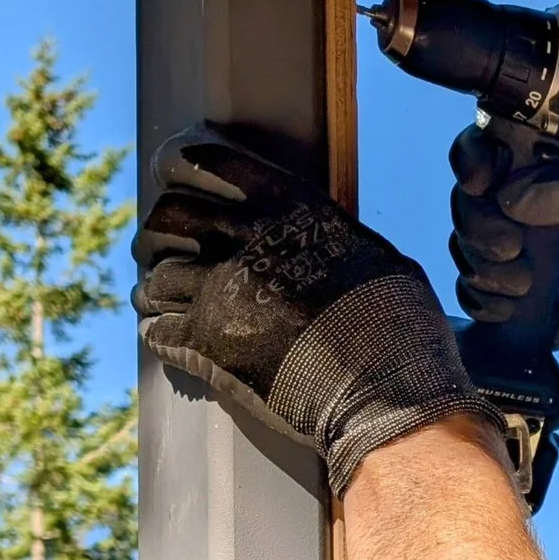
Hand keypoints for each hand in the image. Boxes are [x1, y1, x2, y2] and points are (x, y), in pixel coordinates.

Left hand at [134, 126, 500, 494]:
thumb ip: (336, 240)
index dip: (181, 165)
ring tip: (159, 296)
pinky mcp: (206, 346)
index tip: (171, 172)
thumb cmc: (402, 332)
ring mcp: (219, 293)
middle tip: (163, 247)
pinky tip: (164, 333)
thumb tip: (332, 239)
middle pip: (169, 217)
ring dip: (156, 286)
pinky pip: (157, 329)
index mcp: (288, 210)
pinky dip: (158, 331)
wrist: (388, 397)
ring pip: (155, 276)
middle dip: (162, 233)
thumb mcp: (381, 260)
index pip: (208, 162)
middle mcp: (245, 242)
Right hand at [449, 125, 558, 411]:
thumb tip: (509, 199)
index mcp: (537, 176)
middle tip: (513, 247)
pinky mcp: (493, 290)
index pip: (484, 147)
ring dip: (488, 269)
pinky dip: (485, 301)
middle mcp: (513, 207)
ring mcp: (499, 248)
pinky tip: (514, 308)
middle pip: (463, 200)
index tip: (479, 183)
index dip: (471, 159)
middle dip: (480, 226)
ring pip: (460, 244)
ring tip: (526, 284)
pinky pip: (465, 288)